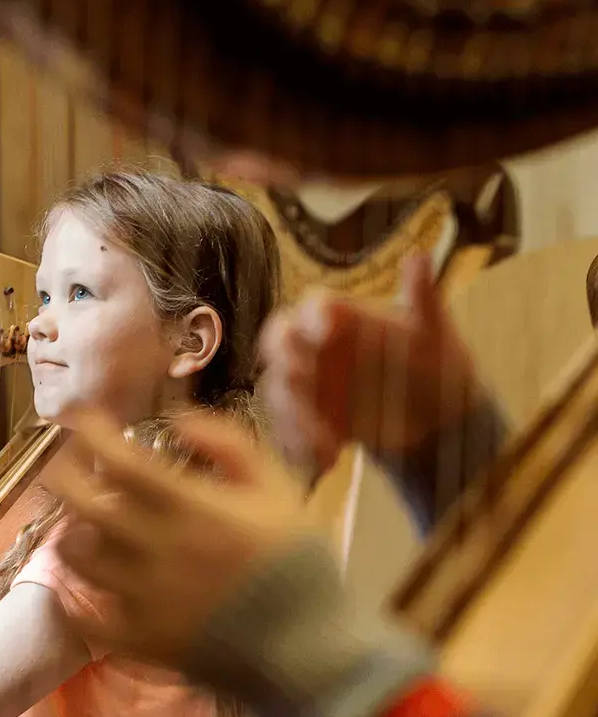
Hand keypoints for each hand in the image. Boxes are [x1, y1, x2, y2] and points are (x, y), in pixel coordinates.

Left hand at [45, 409, 305, 671]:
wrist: (307, 644)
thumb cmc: (295, 560)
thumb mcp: (277, 487)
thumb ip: (230, 444)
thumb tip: (178, 419)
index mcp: (190, 507)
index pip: (121, 461)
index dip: (92, 434)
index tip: (80, 418)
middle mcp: (156, 548)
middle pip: (84, 505)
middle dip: (63, 476)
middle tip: (62, 466)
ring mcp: (142, 597)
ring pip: (78, 558)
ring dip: (70, 534)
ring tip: (76, 525)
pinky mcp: (139, 639)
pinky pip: (86, 620)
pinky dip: (73, 601)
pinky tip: (75, 588)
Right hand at [259, 252, 484, 473]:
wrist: (438, 420)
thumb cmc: (437, 365)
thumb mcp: (434, 333)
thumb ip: (422, 298)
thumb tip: (419, 256)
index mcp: (340, 319)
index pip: (311, 307)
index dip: (312, 317)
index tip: (328, 332)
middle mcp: (316, 350)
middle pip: (279, 347)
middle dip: (285, 362)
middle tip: (299, 380)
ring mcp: (309, 387)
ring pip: (278, 394)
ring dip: (293, 416)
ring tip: (322, 439)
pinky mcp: (309, 421)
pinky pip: (289, 432)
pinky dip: (302, 447)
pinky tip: (328, 459)